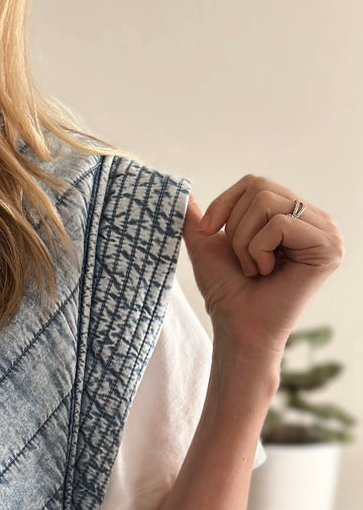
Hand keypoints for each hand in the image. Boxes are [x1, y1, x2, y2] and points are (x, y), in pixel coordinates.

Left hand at [183, 176, 343, 359]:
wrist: (237, 326)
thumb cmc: (227, 291)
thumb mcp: (207, 245)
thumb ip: (199, 218)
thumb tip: (181, 193)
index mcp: (294, 216)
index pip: (256, 183)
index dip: (225, 204)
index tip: (209, 232)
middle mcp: (316, 220)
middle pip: (261, 189)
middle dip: (236, 228)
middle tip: (243, 262)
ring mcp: (327, 233)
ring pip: (268, 204)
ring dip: (246, 242)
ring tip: (255, 269)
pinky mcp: (328, 247)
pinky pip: (280, 224)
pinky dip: (259, 250)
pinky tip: (267, 272)